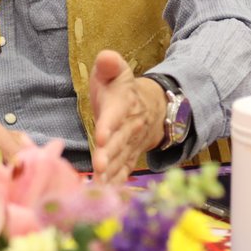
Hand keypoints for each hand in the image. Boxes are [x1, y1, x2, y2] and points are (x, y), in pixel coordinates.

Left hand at [89, 50, 166, 183]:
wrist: (152, 107)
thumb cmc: (122, 89)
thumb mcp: (116, 72)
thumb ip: (109, 64)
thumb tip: (106, 56)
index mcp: (122, 105)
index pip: (115, 115)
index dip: (108, 126)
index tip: (100, 136)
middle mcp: (128, 127)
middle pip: (118, 143)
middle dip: (108, 155)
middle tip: (98, 167)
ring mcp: (130, 144)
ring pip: (120, 160)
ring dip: (110, 173)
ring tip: (98, 186)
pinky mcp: (129, 156)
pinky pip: (123, 170)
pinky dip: (116, 182)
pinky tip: (105, 194)